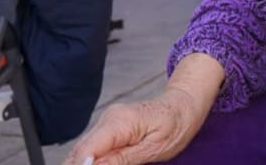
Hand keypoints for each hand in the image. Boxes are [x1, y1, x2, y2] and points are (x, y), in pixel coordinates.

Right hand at [64, 87, 206, 164]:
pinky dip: (92, 160)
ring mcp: (108, 122)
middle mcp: (109, 119)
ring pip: (83, 150)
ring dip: (84, 163)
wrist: (184, 106)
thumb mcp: (153, 148)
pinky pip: (93, 147)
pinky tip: (97, 164)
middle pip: (81, 151)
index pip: (87, 149)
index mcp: (119, 122)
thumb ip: (122, 159)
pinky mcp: (110, 128)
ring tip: (108, 163)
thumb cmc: (176, 125)